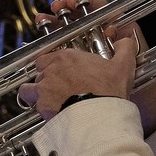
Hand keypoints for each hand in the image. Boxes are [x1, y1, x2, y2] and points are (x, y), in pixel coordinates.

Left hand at [28, 0, 155, 131]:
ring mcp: (44, 88)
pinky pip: (33, 105)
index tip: (60, 70)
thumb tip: (126, 40)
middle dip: (45, 78)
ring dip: (35, 93)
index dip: (52, 64)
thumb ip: (124, 49)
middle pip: (39, 71)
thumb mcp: (123, 66)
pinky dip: (38, 108)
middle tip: (57, 86)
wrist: (99, 115)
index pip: (48, 56)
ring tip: (46, 100)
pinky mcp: (42, 106)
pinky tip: (49, 112)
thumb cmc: (108, 90)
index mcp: (68, 57)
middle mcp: (52, 70)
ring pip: (29, 88)